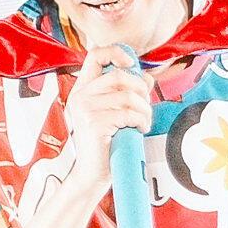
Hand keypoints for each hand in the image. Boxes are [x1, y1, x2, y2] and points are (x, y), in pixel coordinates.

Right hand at [58, 50, 155, 189]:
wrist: (92, 174)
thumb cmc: (105, 145)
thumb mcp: (115, 114)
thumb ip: (127, 93)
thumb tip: (147, 77)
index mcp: (82, 90)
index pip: (95, 55)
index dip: (116, 52)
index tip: (131, 64)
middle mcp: (79, 96)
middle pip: (119, 75)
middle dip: (141, 89)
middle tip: (145, 105)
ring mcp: (85, 109)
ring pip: (128, 96)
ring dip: (145, 110)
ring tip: (144, 122)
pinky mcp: (94, 123)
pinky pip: (129, 113)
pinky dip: (141, 121)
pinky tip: (139, 129)